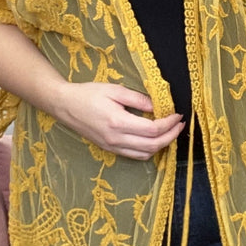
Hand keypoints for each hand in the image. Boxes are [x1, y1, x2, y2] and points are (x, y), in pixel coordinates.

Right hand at [55, 81, 183, 160]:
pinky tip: (153, 138)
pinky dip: (148, 150)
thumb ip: (137, 99)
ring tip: (170, 132)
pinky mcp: (109, 149)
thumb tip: (157, 107)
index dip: (169, 124)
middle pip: (152, 146)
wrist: (65, 105)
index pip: (152, 130)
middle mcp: (116, 139)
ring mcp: (112, 146)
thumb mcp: (114, 90)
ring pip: (144, 154)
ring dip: (161, 145)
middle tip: (180, 125)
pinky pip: (134, 155)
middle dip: (171, 136)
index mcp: (117, 122)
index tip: (178, 115)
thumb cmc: (88, 94)